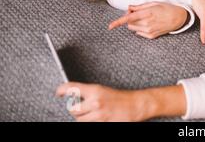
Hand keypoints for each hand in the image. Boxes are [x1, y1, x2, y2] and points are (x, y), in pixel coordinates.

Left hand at [56, 82, 185, 121]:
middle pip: (73, 109)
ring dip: (83, 118)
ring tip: (92, 114)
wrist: (136, 105)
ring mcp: (98, 115)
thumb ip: (89, 94)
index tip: (58, 92)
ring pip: (79, 120)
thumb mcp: (103, 91)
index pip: (73, 88)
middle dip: (76, 109)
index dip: (62, 90)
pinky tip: (98, 119)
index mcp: (95, 90)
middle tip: (81, 107)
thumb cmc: (121, 98)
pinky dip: (92, 122)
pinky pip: (90, 125)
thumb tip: (74, 97)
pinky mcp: (103, 123)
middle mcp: (95, 102)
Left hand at [108, 2, 187, 38]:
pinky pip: (139, 33)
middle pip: (129, 23)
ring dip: (135, 24)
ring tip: (144, 18)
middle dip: (130, 18)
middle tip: (137, 13)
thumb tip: (129, 8)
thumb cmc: (166, 8)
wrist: (179, 18)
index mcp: (147, 13)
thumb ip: (139, 7)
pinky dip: (140, 29)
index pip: (128, 18)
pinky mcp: (152, 36)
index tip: (110, 26)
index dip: (118, 22)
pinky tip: (149, 24)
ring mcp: (149, 31)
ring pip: (133, 29)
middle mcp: (147, 23)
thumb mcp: (153, 3)